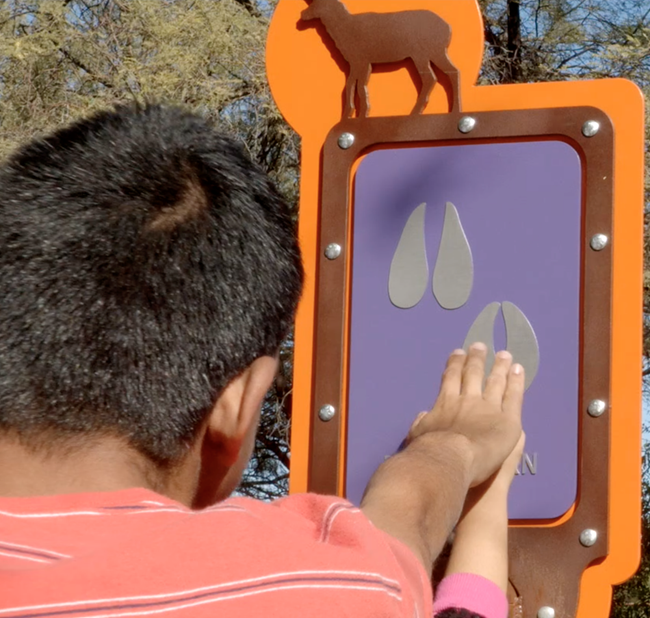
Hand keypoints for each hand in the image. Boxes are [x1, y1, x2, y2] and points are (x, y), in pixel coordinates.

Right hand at [407, 343, 524, 486]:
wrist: (450, 458)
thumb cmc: (429, 450)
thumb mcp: (417, 433)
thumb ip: (421, 422)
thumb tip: (423, 414)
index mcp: (445, 402)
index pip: (451, 378)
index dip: (455, 364)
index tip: (458, 353)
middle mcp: (467, 400)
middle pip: (473, 374)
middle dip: (477, 359)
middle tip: (480, 346)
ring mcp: (488, 407)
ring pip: (496, 382)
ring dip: (500, 366)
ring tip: (504, 355)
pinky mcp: (507, 420)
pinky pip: (514, 397)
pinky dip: (517, 383)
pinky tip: (519, 371)